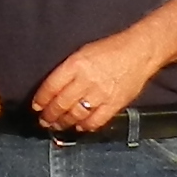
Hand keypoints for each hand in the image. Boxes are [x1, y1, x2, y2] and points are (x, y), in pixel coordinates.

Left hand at [28, 29, 159, 133]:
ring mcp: (101, 94)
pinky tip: (79, 126)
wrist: (139, 52)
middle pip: (61, 104)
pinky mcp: (114, 104)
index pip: (51, 86)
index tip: (36, 107)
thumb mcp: (83, 52)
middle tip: (44, 121)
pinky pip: (96, 121)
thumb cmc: (110, 49)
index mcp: (76, 65)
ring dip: (64, 123)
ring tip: (57, 125)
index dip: (41, 99)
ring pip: (76, 115)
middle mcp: (86, 80)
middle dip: (49, 115)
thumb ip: (68, 71)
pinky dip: (85, 126)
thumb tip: (53, 89)